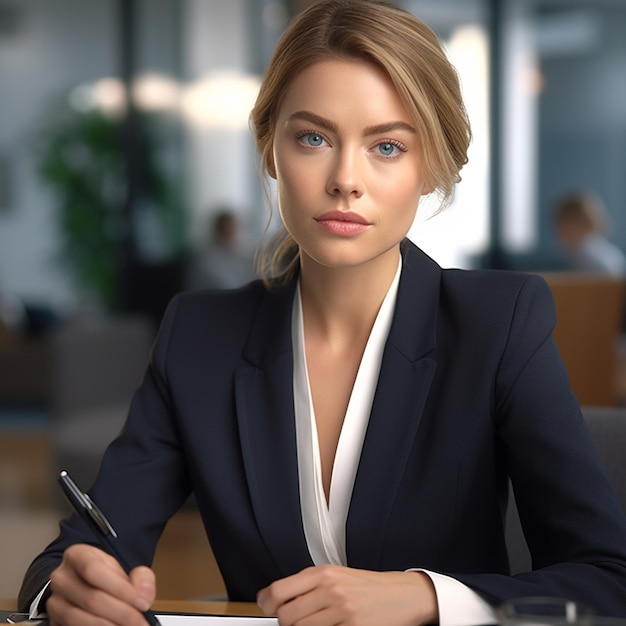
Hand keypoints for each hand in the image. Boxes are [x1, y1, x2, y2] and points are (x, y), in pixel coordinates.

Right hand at [46, 543, 155, 625]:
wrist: (85, 588)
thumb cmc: (106, 578)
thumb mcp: (124, 569)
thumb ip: (141, 578)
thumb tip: (144, 593)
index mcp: (77, 555)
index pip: (94, 569)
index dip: (120, 588)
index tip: (141, 602)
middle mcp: (62, 578)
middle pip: (91, 598)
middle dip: (121, 613)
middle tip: (140, 621)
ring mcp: (55, 602)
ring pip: (79, 618)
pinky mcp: (54, 622)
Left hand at [256, 564, 437, 625]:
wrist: (403, 595)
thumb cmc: (370, 587)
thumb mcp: (338, 575)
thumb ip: (310, 584)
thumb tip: (279, 597)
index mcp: (324, 573)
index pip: (279, 590)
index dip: (266, 604)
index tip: (266, 608)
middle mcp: (331, 590)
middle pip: (286, 617)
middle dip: (286, 623)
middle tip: (293, 622)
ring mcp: (341, 611)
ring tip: (314, 625)